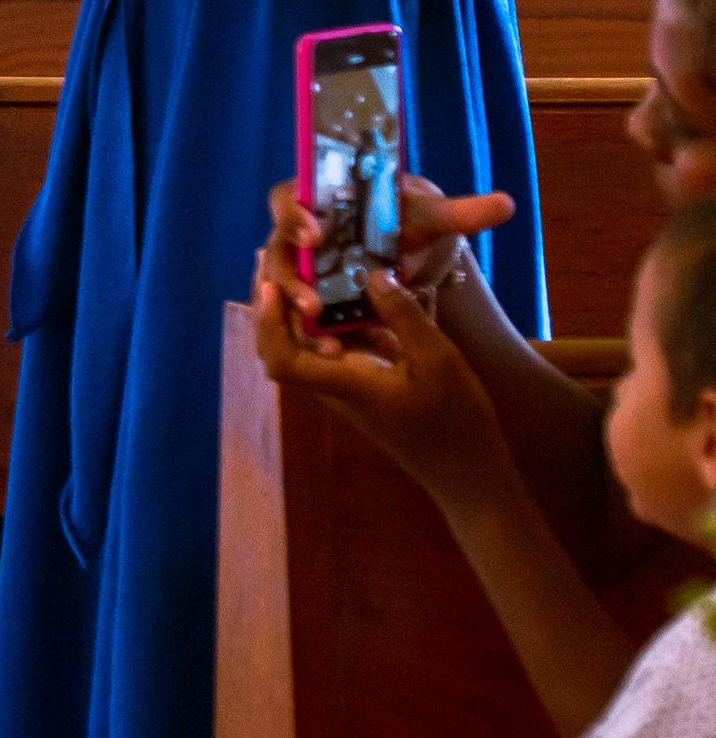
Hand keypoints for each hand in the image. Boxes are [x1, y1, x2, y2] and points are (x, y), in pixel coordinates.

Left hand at [250, 266, 511, 496]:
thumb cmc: (456, 422)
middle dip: (277, 305)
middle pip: (284, 346)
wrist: (469, 475)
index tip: (274, 286)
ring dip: (307, 309)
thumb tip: (372, 275)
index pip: (282, 360)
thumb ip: (404, 318)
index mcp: (344, 384)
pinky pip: (338, 349)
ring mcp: (348, 388)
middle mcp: (335, 387)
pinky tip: (362, 298)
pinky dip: (340, 323)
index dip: (268, 324)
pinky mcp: (364, 386)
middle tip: (286, 262)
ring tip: (314, 266)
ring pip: (310, 344)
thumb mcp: (438, 362)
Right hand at [257, 168, 512, 331]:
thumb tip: (508, 204)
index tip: (316, 233)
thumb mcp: (430, 218)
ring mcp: (297, 269)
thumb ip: (462, 212)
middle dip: (292, 281)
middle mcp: (295, 236)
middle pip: (276, 254)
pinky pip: (296, 316)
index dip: (294, 217)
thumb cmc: (402, 223)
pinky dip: (315, 333)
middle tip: (314, 303)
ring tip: (326, 340)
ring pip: (281, 291)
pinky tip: (340, 352)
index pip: (286, 201)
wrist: (399, 246)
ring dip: (298, 316)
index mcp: (314, 200)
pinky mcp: (305, 298)